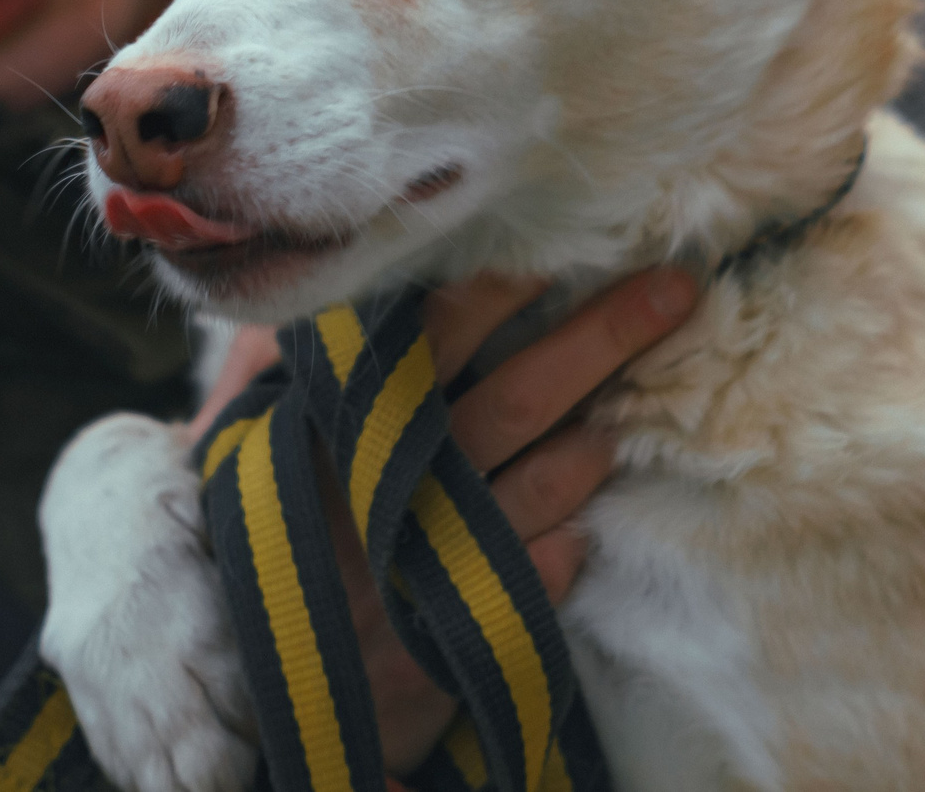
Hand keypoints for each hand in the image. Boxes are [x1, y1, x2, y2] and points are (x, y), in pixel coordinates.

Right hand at [184, 270, 700, 774]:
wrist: (270, 683)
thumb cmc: (274, 535)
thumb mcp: (251, 445)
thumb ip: (279, 366)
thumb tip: (328, 288)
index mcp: (349, 424)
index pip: (434, 337)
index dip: (499, 288)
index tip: (559, 240)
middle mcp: (400, 484)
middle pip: (519, 396)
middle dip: (600, 338)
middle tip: (672, 286)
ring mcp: (442, 557)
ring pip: (545, 480)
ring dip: (598, 435)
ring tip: (644, 395)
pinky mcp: (471, 626)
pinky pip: (546, 569)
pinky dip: (572, 538)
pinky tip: (591, 518)